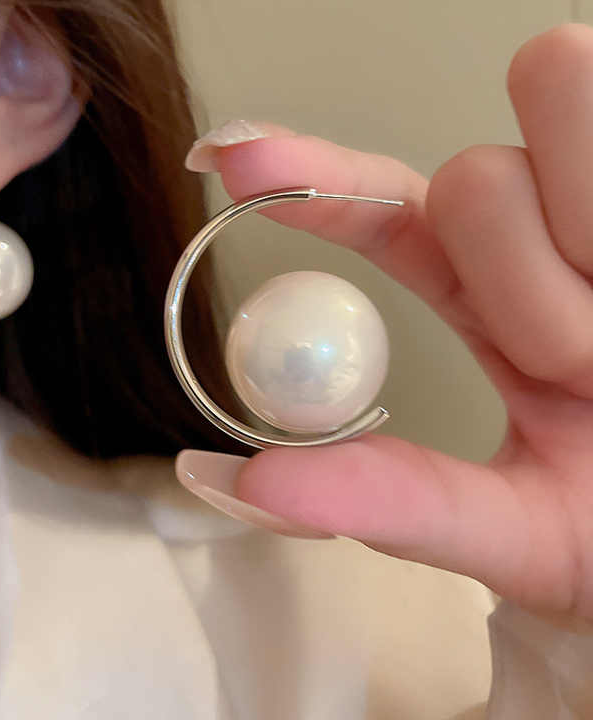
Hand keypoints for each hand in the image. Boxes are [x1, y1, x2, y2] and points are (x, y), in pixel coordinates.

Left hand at [178, 25, 592, 620]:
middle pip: (470, 176)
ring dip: (562, 270)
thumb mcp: (518, 532)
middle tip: (570, 368)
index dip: (310, 178)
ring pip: (510, 165)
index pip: (387, 208)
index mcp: (492, 292)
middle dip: (509, 278)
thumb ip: (394, 504)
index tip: (229, 158)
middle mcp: (547, 230)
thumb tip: (242, 483)